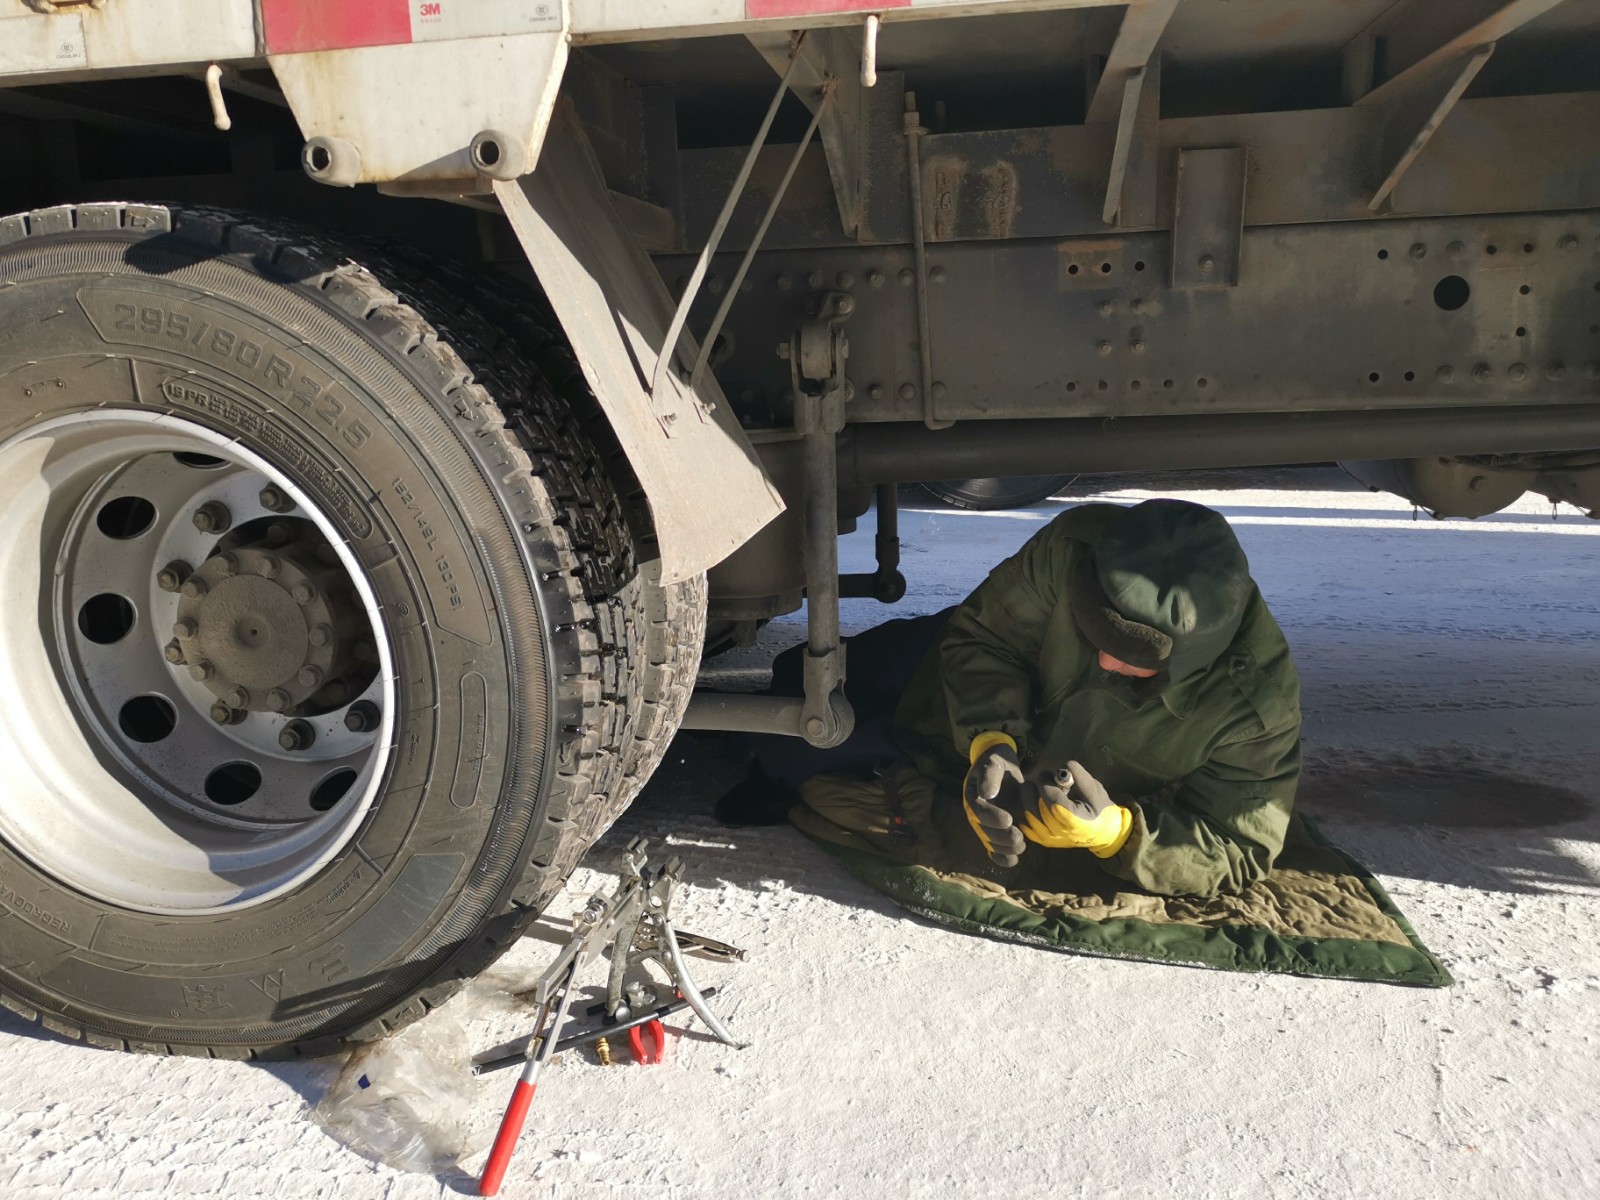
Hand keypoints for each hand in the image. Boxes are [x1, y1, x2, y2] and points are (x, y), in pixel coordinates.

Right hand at [963, 733, 1026, 867]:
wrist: (1001, 767)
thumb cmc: (997, 762)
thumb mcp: (994, 762)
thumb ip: (990, 775)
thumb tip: (986, 794)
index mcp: (973, 796)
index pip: (978, 811)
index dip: (992, 818)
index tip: (1008, 820)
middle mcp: (976, 814)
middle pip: (984, 831)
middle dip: (1001, 838)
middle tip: (1019, 838)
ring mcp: (985, 824)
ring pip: (990, 843)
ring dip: (1004, 849)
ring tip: (1021, 846)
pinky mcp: (995, 831)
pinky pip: (994, 849)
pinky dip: (1003, 857)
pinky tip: (1014, 859)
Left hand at [1019, 760, 1132, 857]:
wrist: (1102, 832)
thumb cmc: (1100, 809)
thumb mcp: (1095, 789)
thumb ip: (1080, 776)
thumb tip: (1065, 766)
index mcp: (1075, 821)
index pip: (1053, 802)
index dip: (1045, 784)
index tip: (1046, 774)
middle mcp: (1060, 833)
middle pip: (1035, 809)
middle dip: (1033, 789)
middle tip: (1038, 779)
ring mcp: (1050, 839)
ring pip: (1027, 817)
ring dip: (1026, 799)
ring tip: (1032, 788)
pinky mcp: (1043, 841)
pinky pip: (1025, 825)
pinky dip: (1023, 811)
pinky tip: (1029, 800)